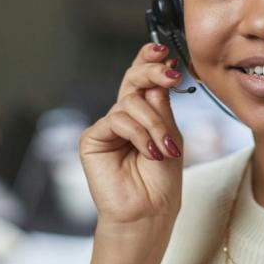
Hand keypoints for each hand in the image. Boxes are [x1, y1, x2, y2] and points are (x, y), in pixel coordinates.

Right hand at [79, 43, 184, 226]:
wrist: (149, 212)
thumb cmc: (162, 179)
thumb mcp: (170, 134)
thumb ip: (161, 103)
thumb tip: (161, 67)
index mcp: (144, 112)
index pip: (143, 78)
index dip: (150, 60)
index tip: (165, 51)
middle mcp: (124, 115)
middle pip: (132, 79)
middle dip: (151, 71)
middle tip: (170, 74)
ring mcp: (107, 126)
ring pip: (130, 103)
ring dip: (153, 124)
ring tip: (163, 149)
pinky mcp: (92, 138)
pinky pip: (118, 120)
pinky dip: (138, 134)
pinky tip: (149, 152)